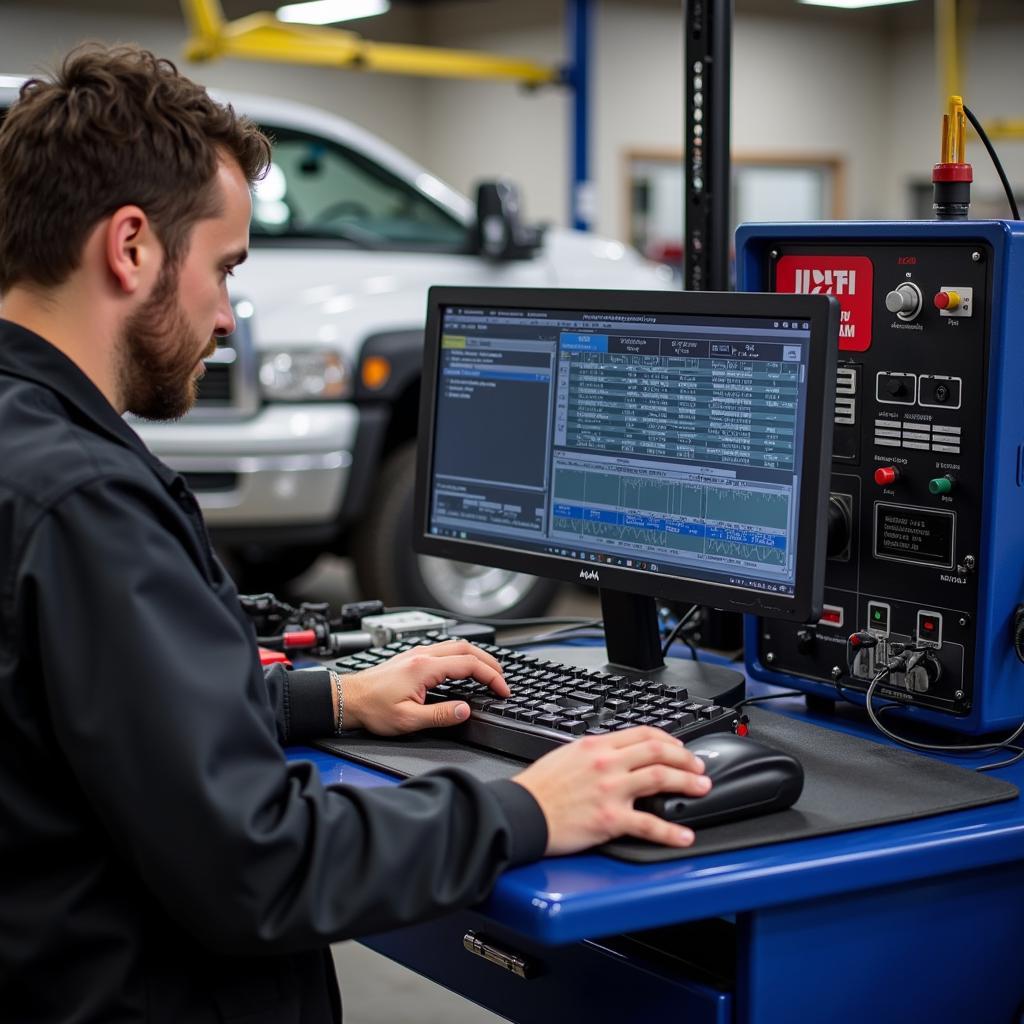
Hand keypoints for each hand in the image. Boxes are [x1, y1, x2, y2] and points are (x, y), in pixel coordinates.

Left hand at [340, 639, 508, 735]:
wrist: (348, 699)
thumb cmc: (372, 709)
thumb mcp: (408, 720)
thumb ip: (441, 715)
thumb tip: (466, 710)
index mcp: (424, 668)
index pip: (469, 665)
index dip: (491, 677)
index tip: (502, 690)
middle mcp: (422, 655)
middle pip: (467, 648)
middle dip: (490, 662)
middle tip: (503, 679)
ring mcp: (417, 653)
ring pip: (456, 645)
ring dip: (477, 657)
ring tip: (489, 672)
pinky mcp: (412, 657)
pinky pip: (445, 649)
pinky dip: (463, 656)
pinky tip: (464, 667)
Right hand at [512, 726, 711, 853]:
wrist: (521, 812)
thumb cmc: (538, 788)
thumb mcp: (566, 755)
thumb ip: (594, 753)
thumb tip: (615, 755)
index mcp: (596, 745)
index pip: (643, 734)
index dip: (669, 740)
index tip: (679, 747)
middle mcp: (607, 763)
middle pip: (658, 752)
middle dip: (686, 758)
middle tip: (700, 767)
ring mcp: (610, 790)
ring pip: (660, 779)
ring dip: (687, 783)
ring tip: (702, 789)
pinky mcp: (610, 819)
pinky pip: (649, 824)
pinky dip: (671, 831)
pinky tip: (684, 834)